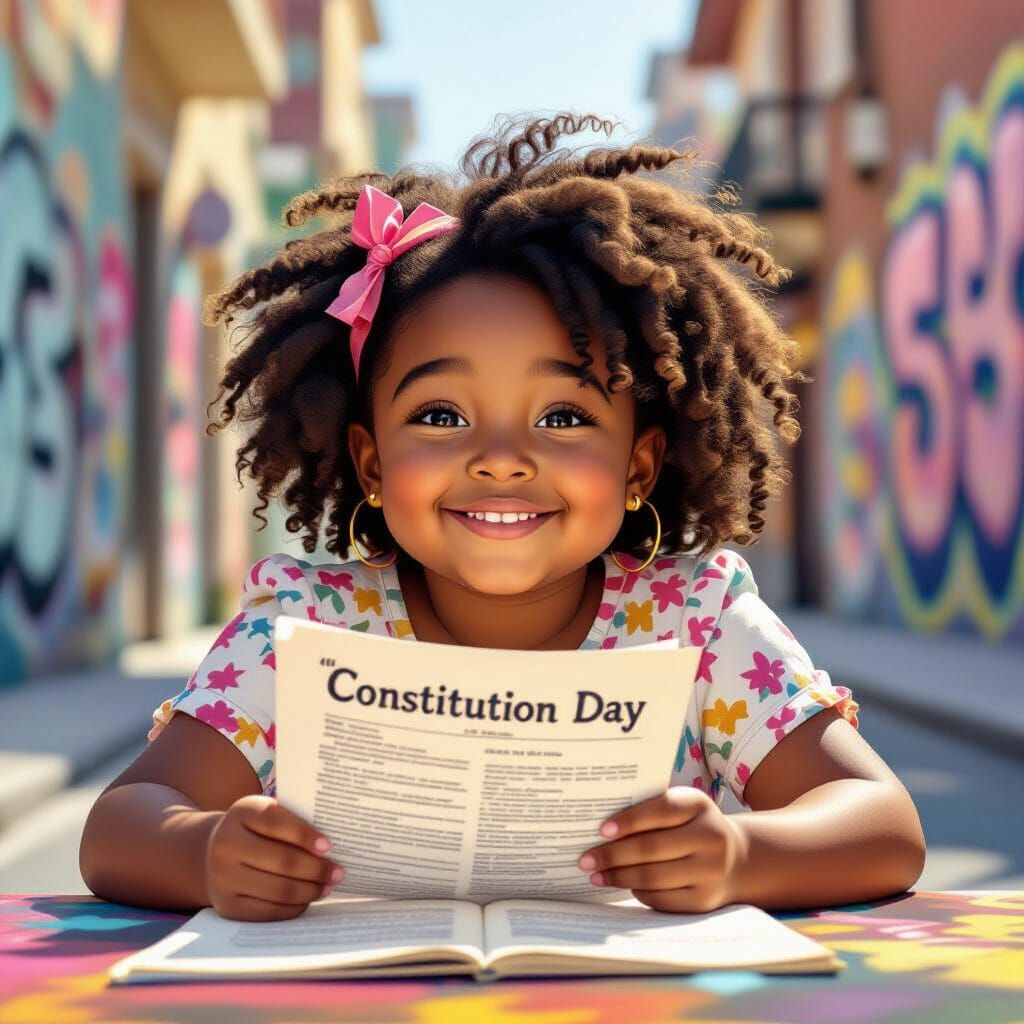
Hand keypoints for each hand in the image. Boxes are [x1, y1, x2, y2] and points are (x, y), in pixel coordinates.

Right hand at [204, 795, 344, 920]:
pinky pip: (270, 911)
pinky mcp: (228, 906)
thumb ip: (292, 820)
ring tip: (329, 886)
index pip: (276, 822)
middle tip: (338, 872)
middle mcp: (226, 844)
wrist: (212, 853)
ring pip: (280, 889)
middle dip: (317, 869)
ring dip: (311, 890)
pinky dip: (295, 906)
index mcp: (242, 812)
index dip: (305, 835)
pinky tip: (309, 898)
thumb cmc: (255, 830)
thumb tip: (332, 842)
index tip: (329, 846)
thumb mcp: (266, 814)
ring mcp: (224, 878)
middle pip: (283, 861)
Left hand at [577, 786, 746, 912]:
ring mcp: (710, 872)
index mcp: (698, 805)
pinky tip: (622, 885)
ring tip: (595, 875)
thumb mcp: (682, 808)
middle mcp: (710, 837)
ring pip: (653, 877)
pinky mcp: (704, 900)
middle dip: (612, 855)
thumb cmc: (692, 826)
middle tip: (585, 860)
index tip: (601, 830)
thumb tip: (601, 827)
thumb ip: (651, 809)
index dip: (629, 820)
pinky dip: (637, 892)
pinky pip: (662, 899)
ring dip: (618, 877)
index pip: (661, 810)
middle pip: (651, 848)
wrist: (736, 859)